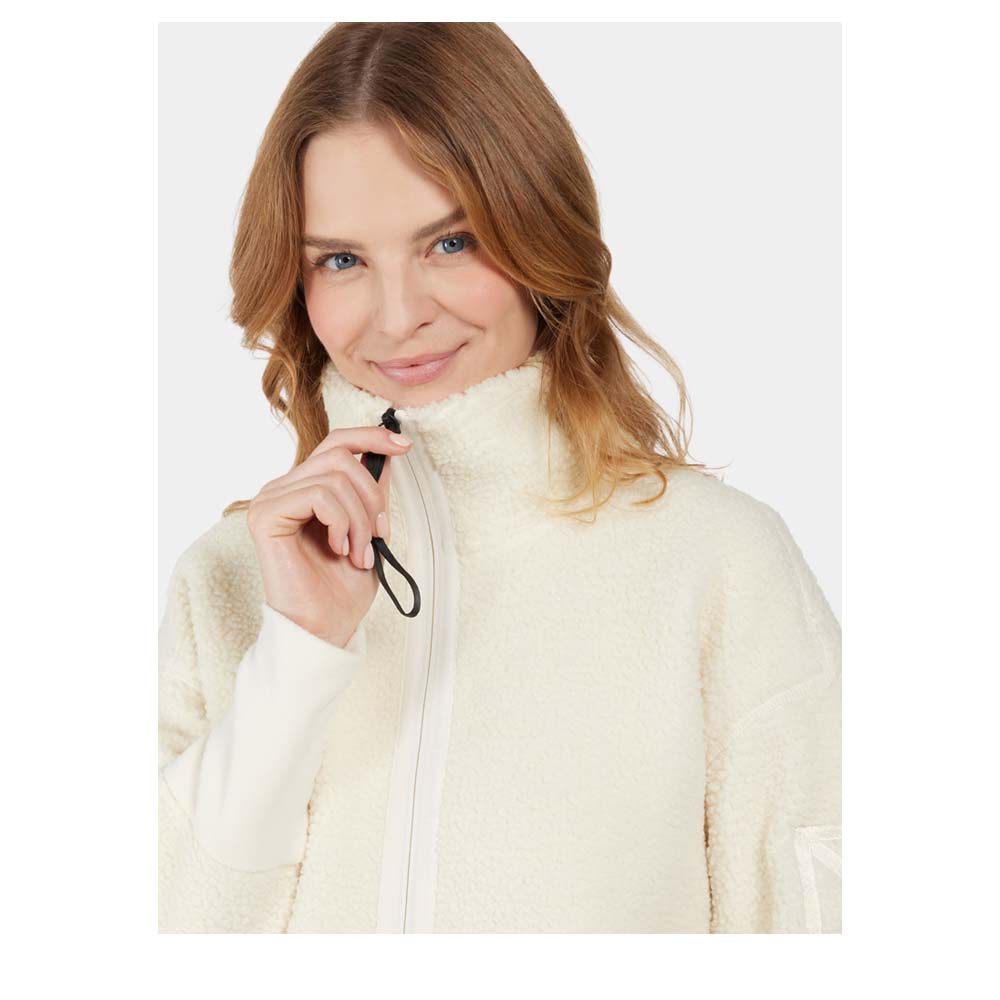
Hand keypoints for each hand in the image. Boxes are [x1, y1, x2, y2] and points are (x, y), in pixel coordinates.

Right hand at [246, 426, 411, 646]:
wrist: (324, 628)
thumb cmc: (342, 589)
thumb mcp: (370, 531)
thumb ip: (373, 493)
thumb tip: (388, 452)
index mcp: (305, 489)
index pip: (336, 443)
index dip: (371, 437)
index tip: (405, 445)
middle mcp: (284, 488)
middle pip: (339, 455)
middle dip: (372, 496)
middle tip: (379, 536)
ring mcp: (270, 499)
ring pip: (334, 476)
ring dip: (359, 518)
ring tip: (359, 553)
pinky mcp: (265, 515)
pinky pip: (318, 495)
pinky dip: (341, 522)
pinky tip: (338, 549)